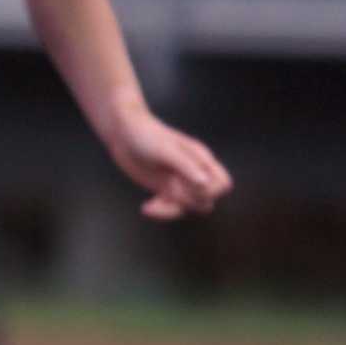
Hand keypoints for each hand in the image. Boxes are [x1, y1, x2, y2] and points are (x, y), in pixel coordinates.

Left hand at [107, 110, 232, 219]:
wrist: (122, 133)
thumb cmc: (147, 135)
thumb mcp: (166, 149)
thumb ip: (186, 165)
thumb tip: (204, 183)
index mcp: (200, 159)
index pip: (223, 184)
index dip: (209, 192)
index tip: (187, 185)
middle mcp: (192, 173)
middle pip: (206, 200)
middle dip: (188, 202)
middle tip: (167, 191)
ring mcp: (178, 182)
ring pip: (188, 207)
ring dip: (172, 211)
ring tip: (152, 205)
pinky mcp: (163, 189)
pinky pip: (171, 208)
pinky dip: (161, 211)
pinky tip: (146, 207)